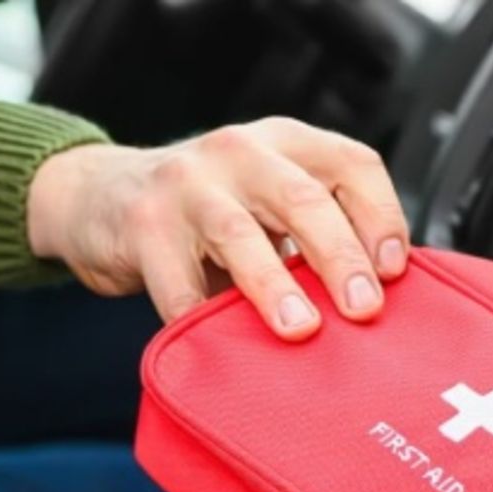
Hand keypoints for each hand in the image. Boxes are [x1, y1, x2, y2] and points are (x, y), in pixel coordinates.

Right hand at [26, 118, 409, 339]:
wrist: (98, 197)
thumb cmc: (198, 214)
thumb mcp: (260, 200)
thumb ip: (307, 231)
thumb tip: (373, 298)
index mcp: (283, 143)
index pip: (351, 165)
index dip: (381, 217)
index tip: (394, 271)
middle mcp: (239, 152)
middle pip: (303, 199)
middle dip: (339, 258)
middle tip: (363, 307)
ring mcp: (187, 184)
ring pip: (241, 234)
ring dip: (275, 287)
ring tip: (299, 329)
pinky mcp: (143, 223)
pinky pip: (177, 282)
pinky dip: (200, 319)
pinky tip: (219, 347)